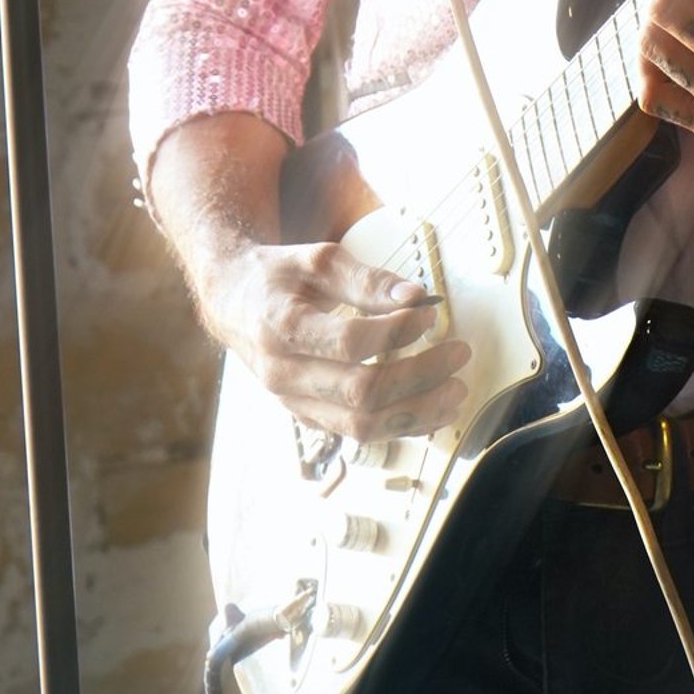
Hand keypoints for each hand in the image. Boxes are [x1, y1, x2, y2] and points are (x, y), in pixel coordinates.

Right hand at [202, 235, 471, 442]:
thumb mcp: (317, 260)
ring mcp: (294, 402)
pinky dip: (400, 426)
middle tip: (458, 353)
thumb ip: (366, 279)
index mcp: (281, 327)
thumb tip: (415, 295)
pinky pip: (358, 433)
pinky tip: (432, 411)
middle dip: (419, 375)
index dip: (396, 331)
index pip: (349, 342)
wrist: (234, 305)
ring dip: (417, 412)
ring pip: (362, 425)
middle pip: (361, 391)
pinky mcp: (308, 417)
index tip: (429, 313)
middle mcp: (283, 374)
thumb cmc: (276, 278)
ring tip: (456, 391)